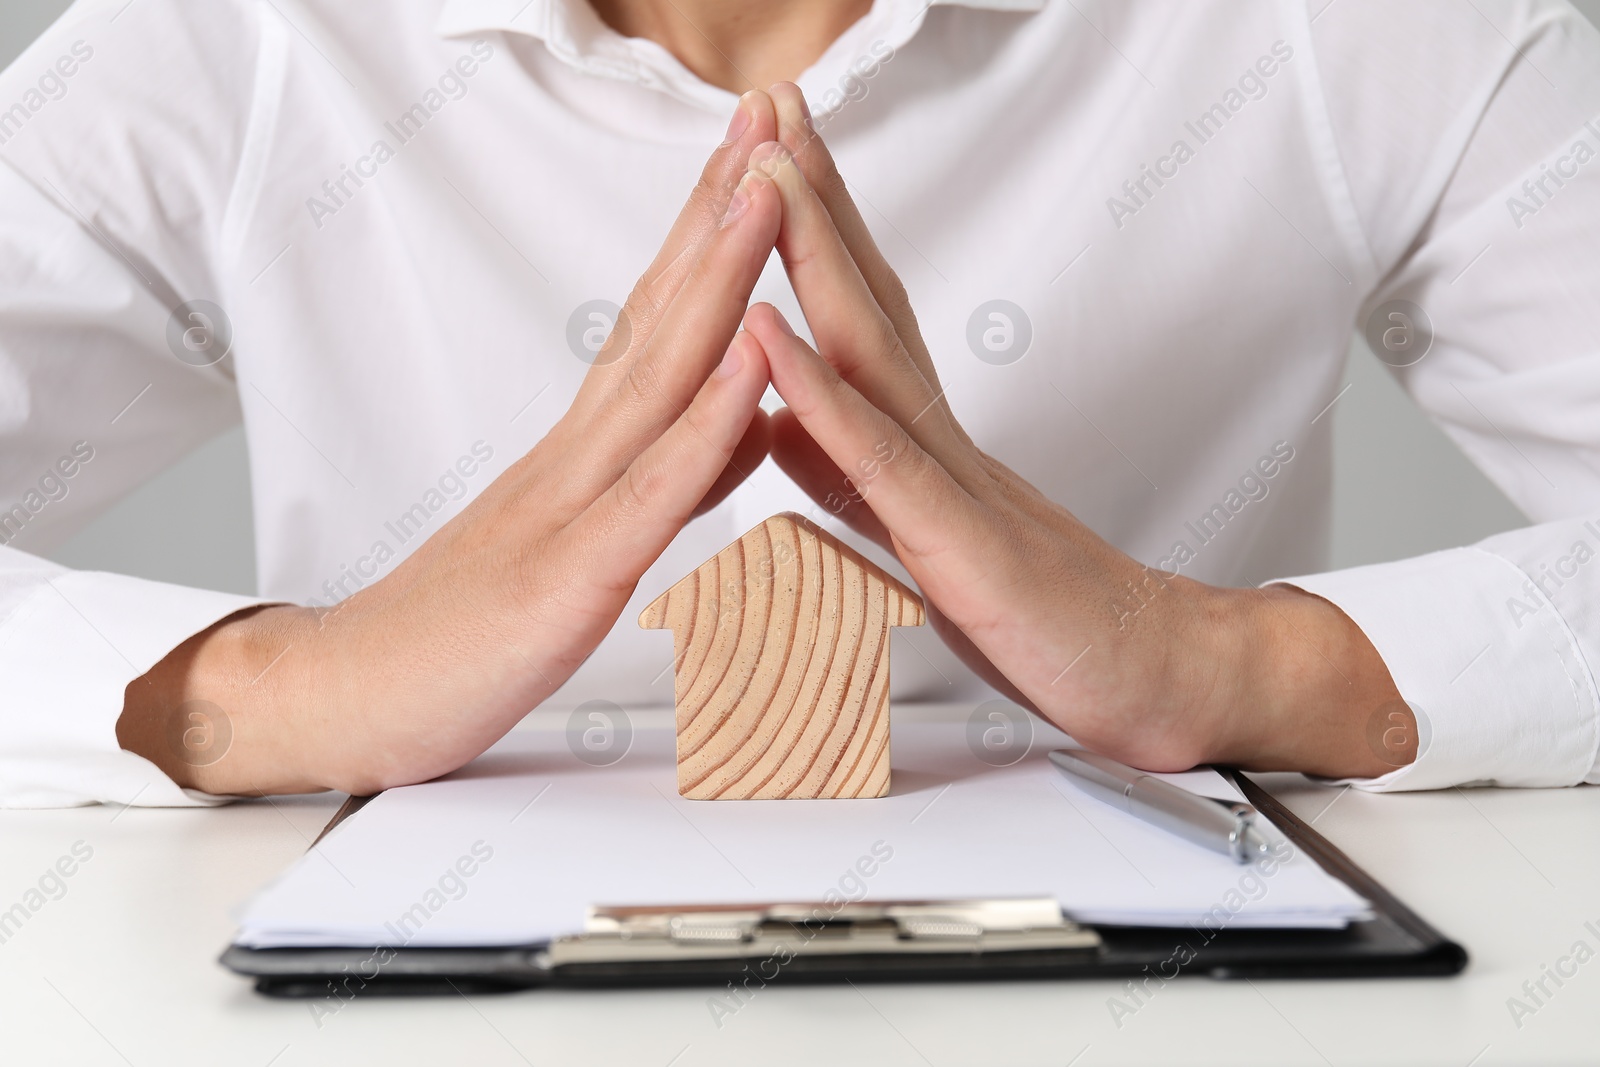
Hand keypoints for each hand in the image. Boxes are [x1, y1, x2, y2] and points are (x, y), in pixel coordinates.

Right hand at [118, 91, 787, 795]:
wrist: (347, 695)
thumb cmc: (463, 626)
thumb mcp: (585, 543)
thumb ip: (668, 479)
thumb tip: (744, 419)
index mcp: (584, 449)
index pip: (658, 320)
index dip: (710, 235)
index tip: (757, 156)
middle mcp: (576, 455)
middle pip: (661, 316)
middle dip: (720, 212)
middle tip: (767, 118)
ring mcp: (568, 507)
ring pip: (656, 379)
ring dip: (718, 280)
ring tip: (765, 192)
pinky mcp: (565, 577)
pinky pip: (649, 493)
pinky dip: (703, 425)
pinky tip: (749, 367)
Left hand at [738, 85, 1412, 777]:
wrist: (1146, 674)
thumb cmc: (1035, 610)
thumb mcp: (917, 532)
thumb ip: (846, 473)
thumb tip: (777, 419)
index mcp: (921, 438)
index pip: (861, 311)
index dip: (813, 228)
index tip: (769, 149)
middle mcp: (937, 436)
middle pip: (865, 297)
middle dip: (813, 197)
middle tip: (773, 102)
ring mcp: (951, 479)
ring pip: (871, 351)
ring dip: (814, 254)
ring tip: (767, 169)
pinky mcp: (957, 543)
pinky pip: (877, 458)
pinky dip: (817, 390)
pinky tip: (769, 332)